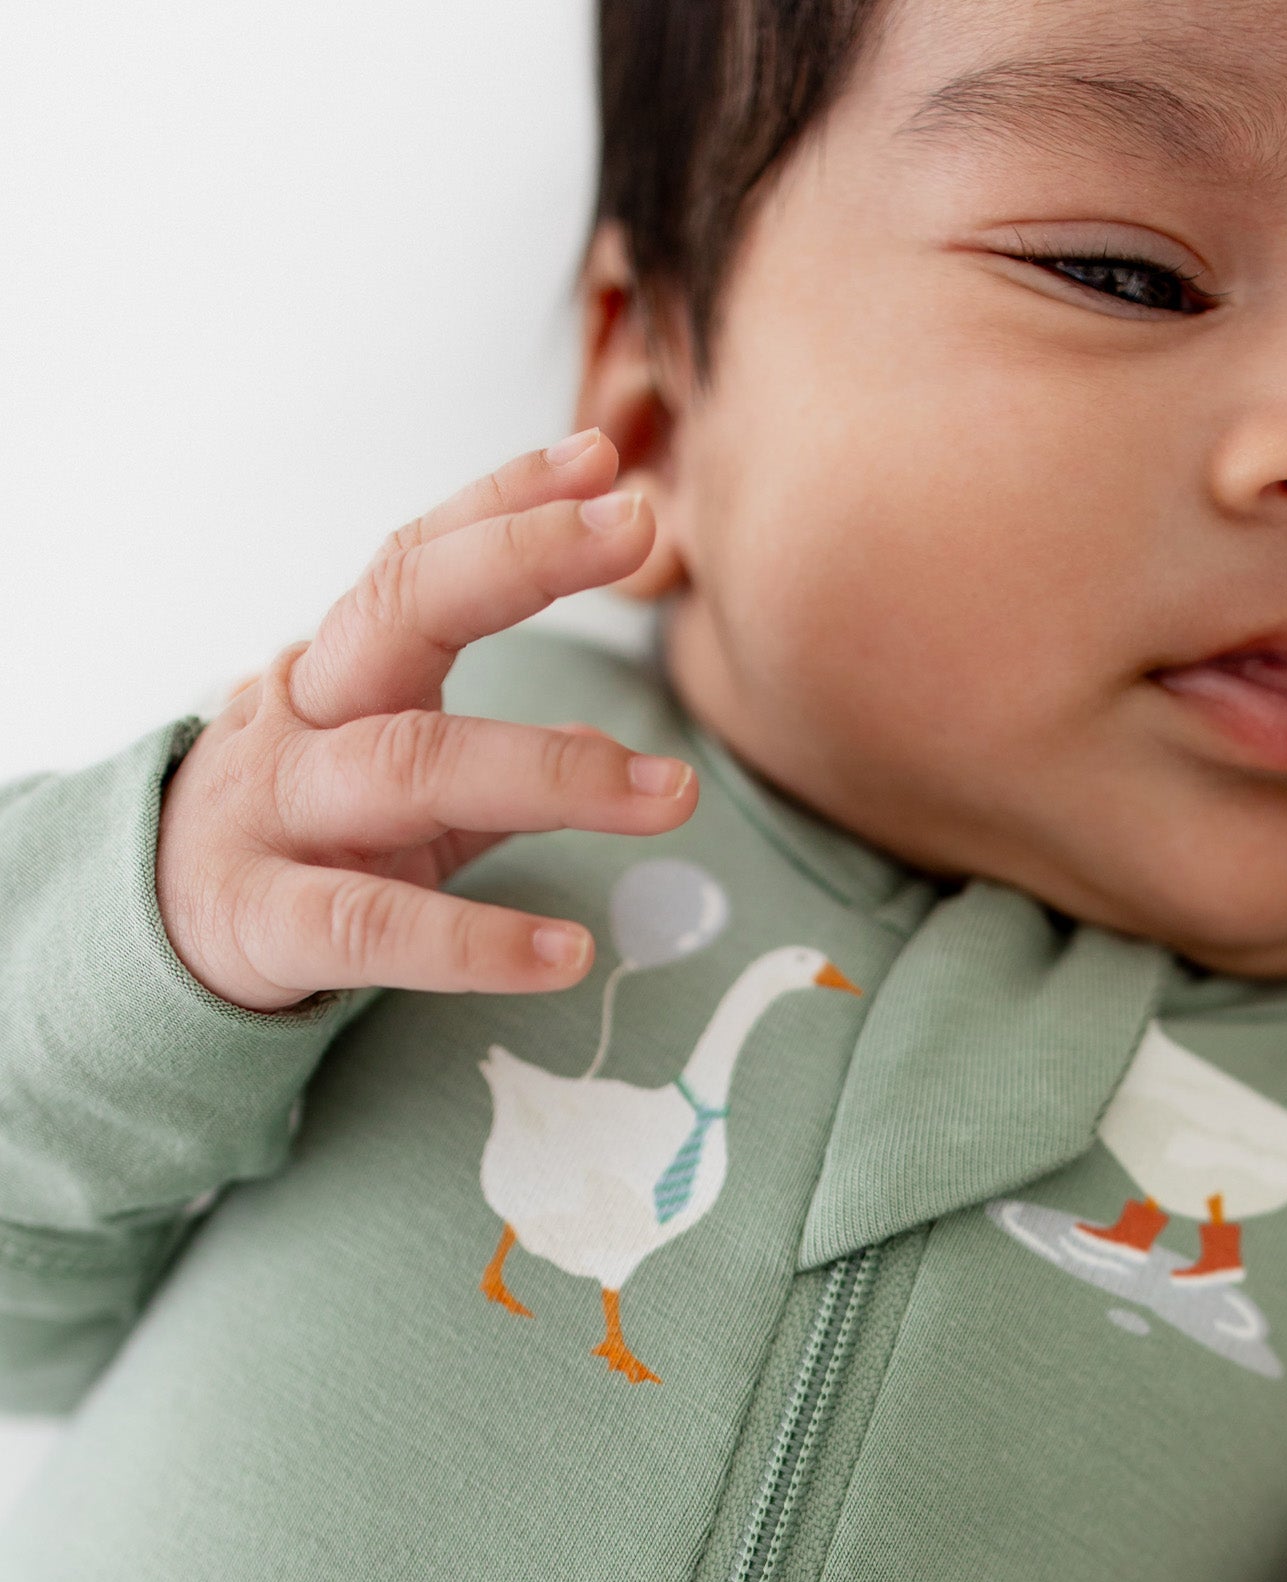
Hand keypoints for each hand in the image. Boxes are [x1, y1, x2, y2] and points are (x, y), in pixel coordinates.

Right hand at [154, 432, 694, 1009]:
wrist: (154, 937)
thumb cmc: (298, 843)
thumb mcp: (392, 784)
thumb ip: (496, 764)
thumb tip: (610, 744)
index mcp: (339, 674)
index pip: (416, 561)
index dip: (504, 503)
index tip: (603, 462)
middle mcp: (303, 720)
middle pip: (400, 611)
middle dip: (520, 559)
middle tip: (638, 524)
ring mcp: (277, 815)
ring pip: (409, 768)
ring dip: (553, 775)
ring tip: (672, 793)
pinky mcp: (269, 923)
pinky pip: (378, 928)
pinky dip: (477, 944)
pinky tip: (567, 955)